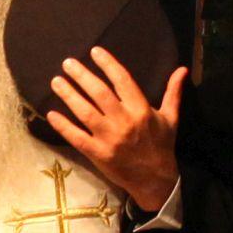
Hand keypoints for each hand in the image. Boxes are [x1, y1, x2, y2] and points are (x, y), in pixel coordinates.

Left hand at [46, 50, 185, 216]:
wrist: (156, 180)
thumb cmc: (162, 146)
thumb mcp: (171, 118)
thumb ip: (173, 92)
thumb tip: (182, 70)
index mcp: (142, 110)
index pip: (122, 81)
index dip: (108, 64)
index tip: (94, 51)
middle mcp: (124, 122)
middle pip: (99, 94)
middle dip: (82, 76)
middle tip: (67, 63)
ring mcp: (110, 139)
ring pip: (85, 113)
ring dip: (69, 96)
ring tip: (56, 81)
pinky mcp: (98, 154)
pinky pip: (77, 137)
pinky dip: (63, 126)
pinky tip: (50, 114)